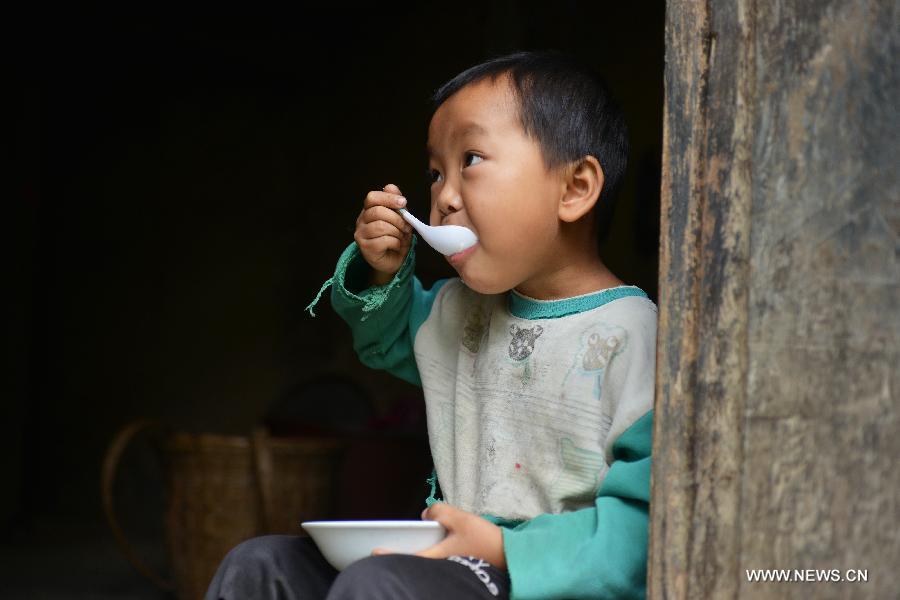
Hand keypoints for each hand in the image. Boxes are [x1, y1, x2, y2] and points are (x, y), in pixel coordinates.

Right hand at [354, 183, 413, 282]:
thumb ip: (396, 204)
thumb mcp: (400, 219)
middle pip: (377, 211)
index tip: (403, 203)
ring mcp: (361, 235)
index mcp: (369, 210)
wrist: (394, 260)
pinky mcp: (365, 248)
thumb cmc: (396, 238)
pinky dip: (395, 242)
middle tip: (406, 227)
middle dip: (397, 219)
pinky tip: (396, 245)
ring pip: (380, 226)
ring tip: (401, 237)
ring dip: (397, 232)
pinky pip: (382, 241)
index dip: (388, 198)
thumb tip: (391, 187)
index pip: (372, 197)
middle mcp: (361, 221)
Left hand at [373, 503, 506, 570]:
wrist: (511, 557)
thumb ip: (441, 512)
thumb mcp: (462, 519)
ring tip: (412, 546)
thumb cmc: (486, 540)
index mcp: (438, 555)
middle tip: (391, 549)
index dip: (391, 554)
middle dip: (404, 555)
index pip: (409, 556)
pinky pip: (441, 561)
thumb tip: (425, 514)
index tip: (374, 553)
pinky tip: (438, 545)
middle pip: (417, 561)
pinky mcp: (461, 568)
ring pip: (429, 561)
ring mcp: (451, 568)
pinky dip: (434, 554)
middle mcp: (442, 566)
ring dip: (420, 554)